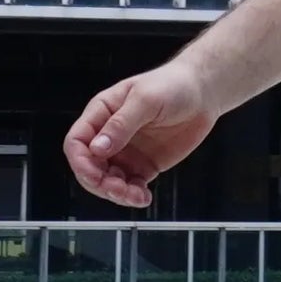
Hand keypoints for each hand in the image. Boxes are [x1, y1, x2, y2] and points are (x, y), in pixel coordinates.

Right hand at [63, 57, 219, 208]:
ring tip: (136, 196)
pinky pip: (130, 186)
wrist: (203, 93)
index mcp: (101, 113)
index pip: (77, 142)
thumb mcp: (145, 100)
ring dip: (117, 193)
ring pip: (108, 181)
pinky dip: (133, 196)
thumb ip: (121, 125)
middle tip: (118, 190)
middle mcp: (109, 135)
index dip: (81, 162)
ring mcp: (126, 152)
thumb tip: (97, 148)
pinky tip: (143, 197)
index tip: (94, 175)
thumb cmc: (172, 84)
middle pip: (89, 167)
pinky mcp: (143, 165)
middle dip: (99, 183)